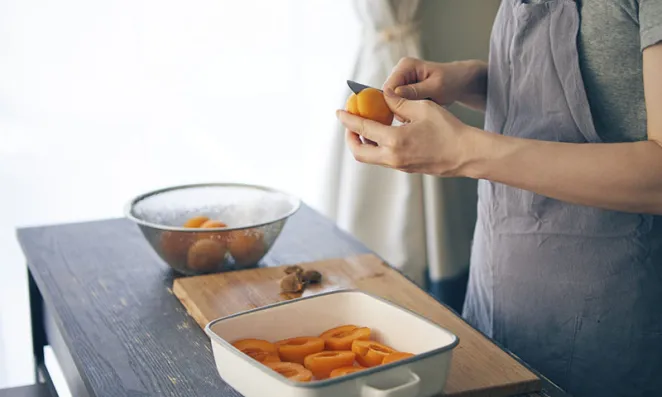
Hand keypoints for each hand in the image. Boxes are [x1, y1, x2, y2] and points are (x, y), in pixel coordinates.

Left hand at [336, 88, 478, 176]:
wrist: (466, 154)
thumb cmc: (448, 129)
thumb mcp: (422, 107)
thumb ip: (399, 102)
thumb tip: (382, 96)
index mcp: (395, 140)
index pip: (362, 128)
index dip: (348, 119)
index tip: (339, 112)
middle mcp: (393, 157)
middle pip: (359, 152)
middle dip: (349, 138)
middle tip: (350, 124)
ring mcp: (399, 165)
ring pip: (370, 158)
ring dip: (363, 143)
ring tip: (365, 127)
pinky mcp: (406, 169)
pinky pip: (383, 159)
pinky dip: (377, 147)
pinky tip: (383, 135)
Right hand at [383, 57, 487, 111]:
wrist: (461, 82)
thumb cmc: (452, 81)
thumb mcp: (435, 87)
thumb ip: (414, 91)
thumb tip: (394, 95)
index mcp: (406, 65)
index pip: (388, 87)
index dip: (392, 102)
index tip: (404, 114)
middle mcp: (401, 71)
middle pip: (388, 95)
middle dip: (399, 107)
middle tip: (415, 115)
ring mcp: (402, 81)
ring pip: (393, 101)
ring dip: (405, 109)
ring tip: (420, 112)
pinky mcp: (405, 90)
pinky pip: (400, 103)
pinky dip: (408, 110)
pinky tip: (419, 111)